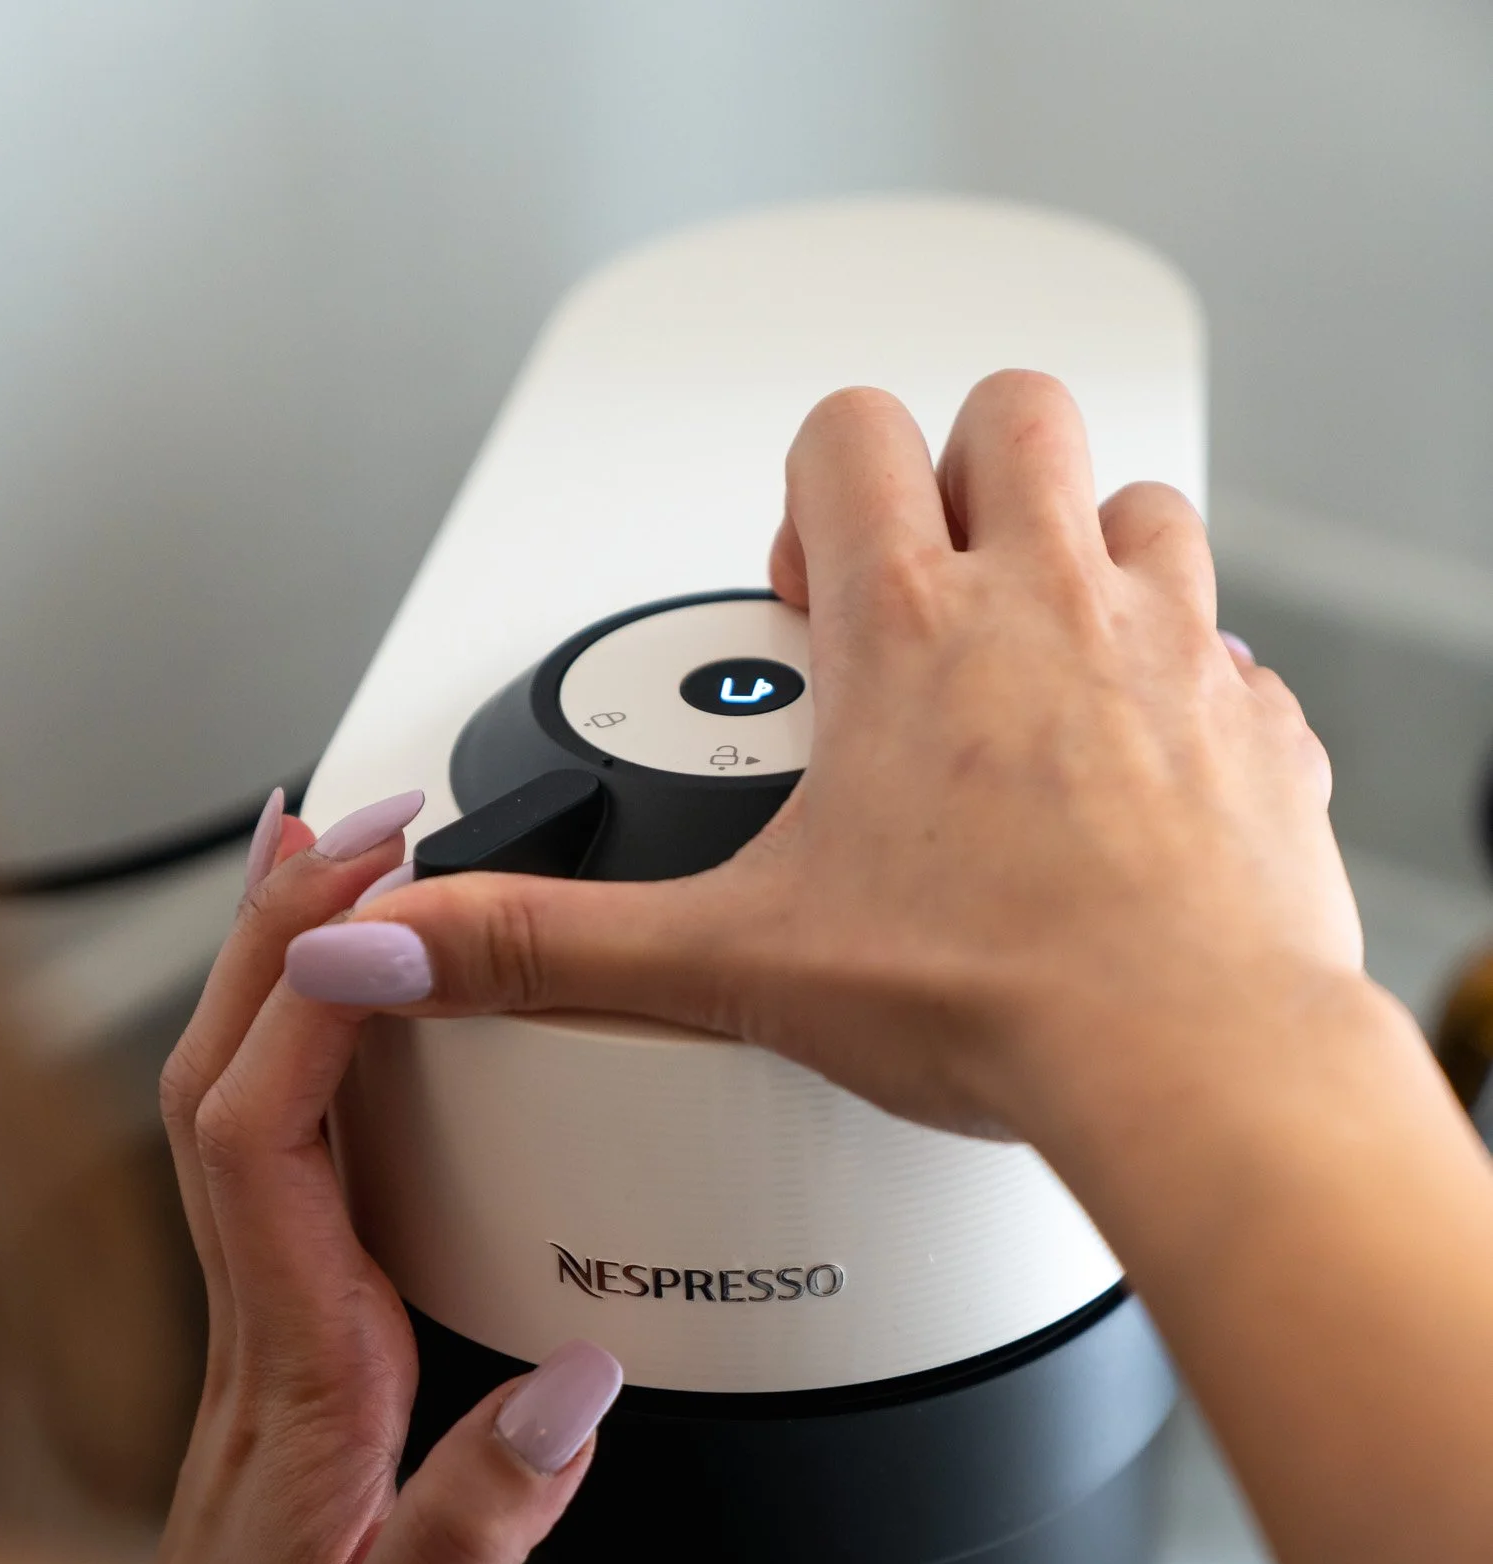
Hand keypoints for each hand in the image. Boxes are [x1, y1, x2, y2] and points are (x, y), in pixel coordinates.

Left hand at [155, 790, 620, 1563]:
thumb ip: (477, 1532)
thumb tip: (575, 1384)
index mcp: (295, 1387)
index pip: (259, 1140)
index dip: (310, 993)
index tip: (392, 896)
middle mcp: (263, 1339)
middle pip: (227, 1080)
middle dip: (288, 928)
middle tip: (370, 815)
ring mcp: (270, 1337)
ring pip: (239, 1107)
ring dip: (289, 972)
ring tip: (352, 868)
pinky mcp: (298, 1353)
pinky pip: (281, 1162)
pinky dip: (314, 1060)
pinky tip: (361, 1038)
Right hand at [282, 373, 1359, 1157]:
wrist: (1187, 1060)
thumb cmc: (988, 998)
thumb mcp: (729, 968)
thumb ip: (544, 944)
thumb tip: (391, 937)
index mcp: (912, 633)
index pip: (850, 437)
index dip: (812, 486)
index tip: (806, 593)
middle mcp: (1055, 610)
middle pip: (1016, 416)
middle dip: (960, 478)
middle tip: (923, 602)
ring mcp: (1177, 658)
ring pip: (1146, 507)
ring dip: (1090, 555)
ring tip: (1035, 670)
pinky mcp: (1260, 736)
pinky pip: (1235, 660)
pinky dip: (1188, 691)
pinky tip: (1139, 778)